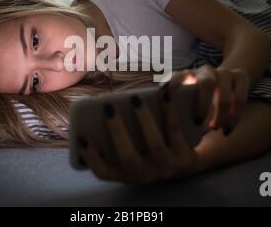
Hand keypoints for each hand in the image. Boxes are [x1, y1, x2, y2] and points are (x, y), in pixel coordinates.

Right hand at [78, 91, 201, 184]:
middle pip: (128, 158)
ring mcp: (166, 168)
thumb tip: (106, 109)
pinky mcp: (186, 159)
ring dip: (143, 119)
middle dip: (117, 132)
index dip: (91, 158)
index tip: (82, 137)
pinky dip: (168, 111)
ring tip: (135, 98)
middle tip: (108, 108)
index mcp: (127, 174)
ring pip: (154, 145)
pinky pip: (175, 131)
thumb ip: (119, 137)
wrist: (188, 164)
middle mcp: (145, 175)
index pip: (104, 173)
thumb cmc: (149, 150)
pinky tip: (163, 94)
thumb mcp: (133, 151)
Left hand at [162, 64, 249, 135]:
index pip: (177, 77)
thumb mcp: (180, 98)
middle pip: (207, 83)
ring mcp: (224, 72)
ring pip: (225, 93)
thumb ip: (169, 107)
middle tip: (198, 124)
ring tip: (214, 129)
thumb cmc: (193, 99)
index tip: (166, 99)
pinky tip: (227, 131)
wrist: (222, 80)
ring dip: (220, 115)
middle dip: (203, 104)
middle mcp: (204, 71)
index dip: (172, 86)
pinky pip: (240, 98)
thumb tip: (150, 127)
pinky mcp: (241, 77)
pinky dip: (235, 117)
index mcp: (186, 75)